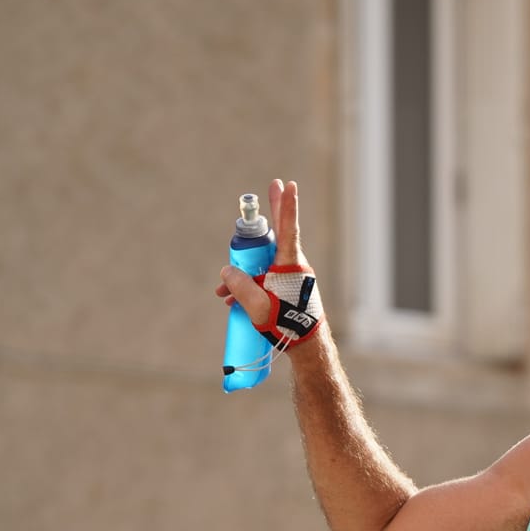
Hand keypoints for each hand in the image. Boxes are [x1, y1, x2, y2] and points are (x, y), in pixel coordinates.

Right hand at [216, 177, 312, 328]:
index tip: (288, 185)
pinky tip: (232, 303)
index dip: (286, 206)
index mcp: (290, 264)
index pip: (288, 228)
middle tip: (273, 189)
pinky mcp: (287, 290)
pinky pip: (265, 280)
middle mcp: (292, 267)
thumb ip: (239, 285)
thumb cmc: (286, 323)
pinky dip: (249, 287)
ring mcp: (290, 278)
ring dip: (243, 273)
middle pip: (276, 236)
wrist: (306, 346)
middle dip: (268, 218)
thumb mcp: (257, 304)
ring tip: (223, 293)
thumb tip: (226, 272)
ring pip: (264, 264)